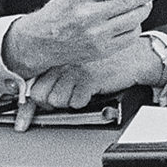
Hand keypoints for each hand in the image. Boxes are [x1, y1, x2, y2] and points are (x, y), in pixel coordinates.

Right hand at [3, 0, 161, 78]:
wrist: (41, 41)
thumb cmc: (59, 14)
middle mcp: (89, 16)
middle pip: (129, 2)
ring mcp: (97, 35)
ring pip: (133, 19)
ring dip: (143, 9)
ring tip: (144, 4)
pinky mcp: (102, 50)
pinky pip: (129, 36)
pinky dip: (135, 26)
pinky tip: (132, 21)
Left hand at [28, 36, 163, 108]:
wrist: (133, 56)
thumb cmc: (105, 60)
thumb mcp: (77, 60)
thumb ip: (58, 71)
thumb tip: (38, 94)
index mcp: (58, 55)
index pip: (32, 83)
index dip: (34, 102)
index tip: (32, 112)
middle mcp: (63, 60)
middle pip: (40, 95)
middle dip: (51, 103)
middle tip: (65, 99)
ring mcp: (75, 68)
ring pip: (57, 101)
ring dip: (69, 102)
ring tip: (81, 92)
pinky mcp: (89, 78)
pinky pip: (77, 102)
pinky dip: (84, 102)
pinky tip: (92, 91)